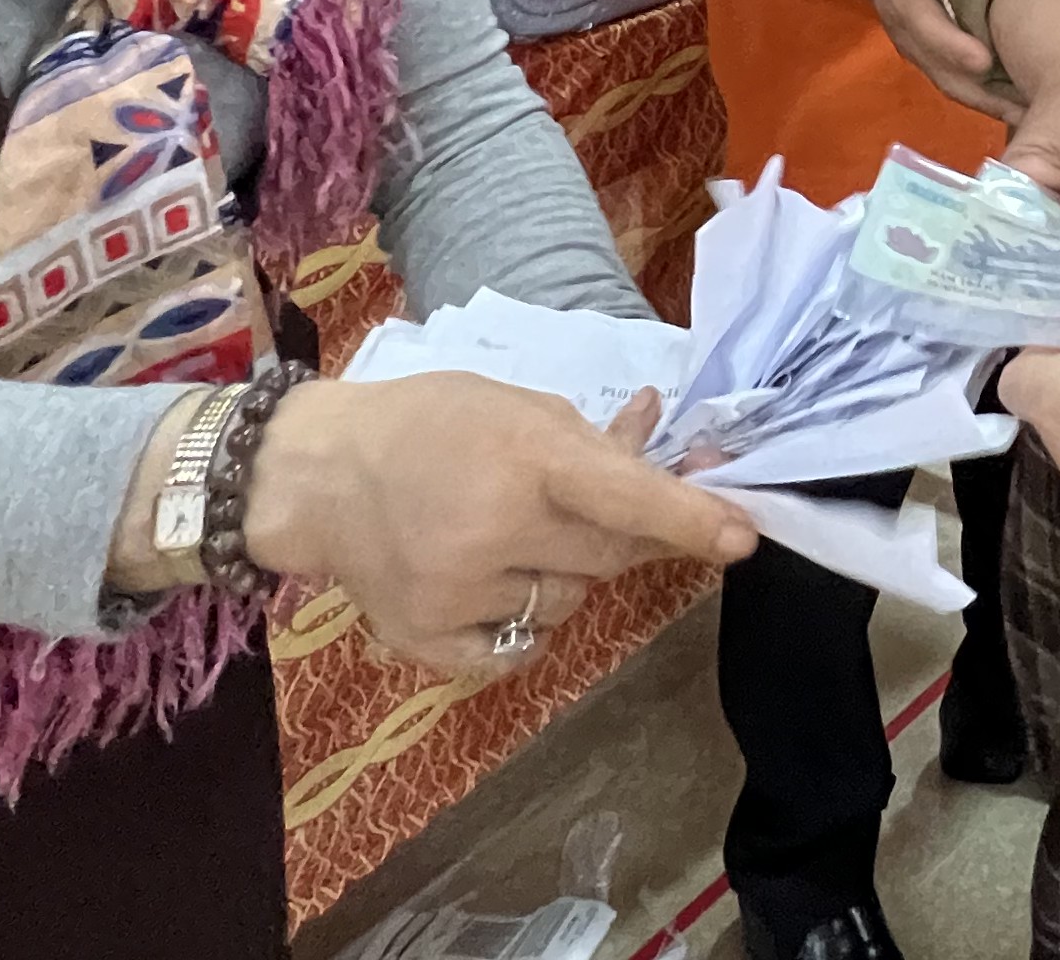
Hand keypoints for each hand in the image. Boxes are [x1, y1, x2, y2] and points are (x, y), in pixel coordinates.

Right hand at [237, 372, 752, 677]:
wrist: (317, 475)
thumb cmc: (429, 424)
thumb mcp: (517, 407)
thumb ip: (595, 440)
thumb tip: (666, 441)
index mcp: (523, 459)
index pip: (625, 498)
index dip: (690, 519)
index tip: (743, 538)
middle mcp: (492, 530)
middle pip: (609, 559)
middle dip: (621, 538)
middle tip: (587, 513)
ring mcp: (457, 595)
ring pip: (567, 605)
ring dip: (564, 576)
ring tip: (513, 537)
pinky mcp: (427, 642)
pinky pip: (517, 651)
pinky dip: (520, 623)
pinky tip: (488, 583)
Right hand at [858, 0, 1017, 121]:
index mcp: (902, 0)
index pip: (927, 28)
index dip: (953, 46)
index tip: (984, 61)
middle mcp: (910, 36)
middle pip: (943, 71)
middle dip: (981, 92)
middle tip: (1023, 104)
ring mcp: (921, 52)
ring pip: (953, 85)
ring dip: (989, 103)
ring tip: (1031, 113)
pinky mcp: (934, 59)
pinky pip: (961, 83)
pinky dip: (989, 98)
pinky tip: (1023, 106)